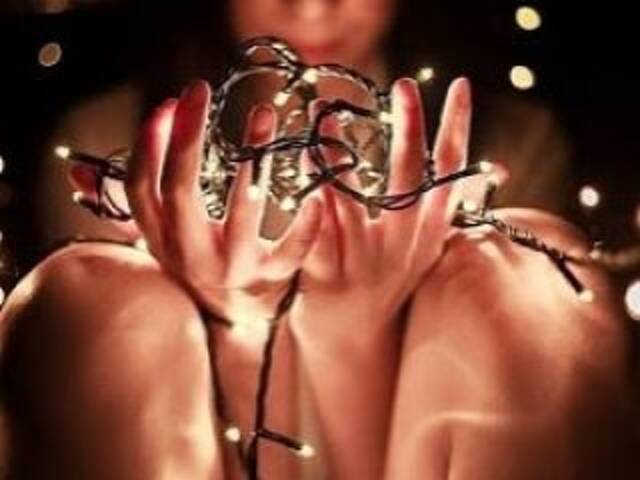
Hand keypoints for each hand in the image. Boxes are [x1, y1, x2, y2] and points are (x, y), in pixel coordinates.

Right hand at [73, 80, 322, 324]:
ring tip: (263, 114)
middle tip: (200, 90)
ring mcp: (233, 268)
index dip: (148, 146)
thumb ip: (124, 206)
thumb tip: (77, 171)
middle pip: (183, 192)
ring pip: (241, 214)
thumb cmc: (195, 266)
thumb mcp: (158, 238)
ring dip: (252, 161)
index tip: (166, 104)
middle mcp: (191, 255)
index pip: (142, 190)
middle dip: (189, 138)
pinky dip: (306, 221)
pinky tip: (315, 189)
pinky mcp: (272, 278)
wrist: (232, 320)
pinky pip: (291, 250)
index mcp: (161, 240)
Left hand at [294, 77, 471, 340]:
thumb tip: (489, 169)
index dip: (458, 129)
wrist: (352, 342)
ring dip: (335, 149)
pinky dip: (306, 194)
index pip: (452, 175)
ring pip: (350, 198)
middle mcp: (403, 247)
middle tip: (402, 83)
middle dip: (409, 128)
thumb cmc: (387, 283)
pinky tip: (297, 162)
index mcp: (428, 236)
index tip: (460, 86)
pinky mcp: (327, 276)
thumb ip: (439, 211)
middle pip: (409, 179)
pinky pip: (314, 228)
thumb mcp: (421, 250)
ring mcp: (365, 262)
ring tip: (322, 110)